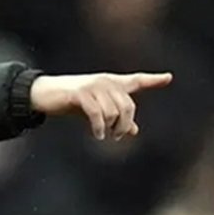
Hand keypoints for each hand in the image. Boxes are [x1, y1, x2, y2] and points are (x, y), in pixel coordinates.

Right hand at [30, 72, 172, 139]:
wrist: (45, 94)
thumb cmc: (72, 102)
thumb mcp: (97, 110)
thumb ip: (116, 118)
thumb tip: (133, 131)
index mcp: (112, 83)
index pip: (136, 80)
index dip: (153, 80)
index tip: (169, 78)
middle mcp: (106, 82)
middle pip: (128, 106)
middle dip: (124, 125)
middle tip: (116, 136)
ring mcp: (93, 86)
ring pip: (114, 112)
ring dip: (111, 128)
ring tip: (104, 135)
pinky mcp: (81, 94)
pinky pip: (98, 114)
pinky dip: (99, 127)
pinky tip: (98, 135)